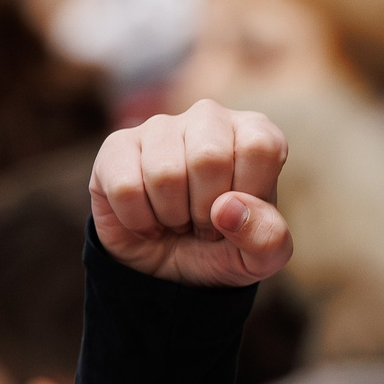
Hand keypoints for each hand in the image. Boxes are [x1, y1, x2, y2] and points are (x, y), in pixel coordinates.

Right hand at [90, 100, 293, 285]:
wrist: (169, 266)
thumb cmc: (223, 248)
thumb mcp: (262, 258)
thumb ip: (267, 237)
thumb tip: (227, 208)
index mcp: (254, 134)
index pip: (261, 148)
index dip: (248, 195)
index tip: (237, 213)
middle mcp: (209, 118)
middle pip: (209, 157)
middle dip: (205, 209)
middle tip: (203, 221)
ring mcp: (160, 127)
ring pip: (165, 174)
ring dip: (171, 216)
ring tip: (176, 218)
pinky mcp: (116, 146)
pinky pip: (125, 187)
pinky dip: (138, 220)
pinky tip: (146, 219)